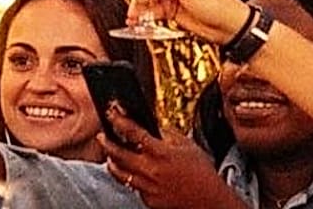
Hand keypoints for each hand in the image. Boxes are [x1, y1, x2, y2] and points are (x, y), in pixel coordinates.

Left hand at [100, 108, 245, 208]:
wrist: (211, 201)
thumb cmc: (202, 172)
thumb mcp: (188, 146)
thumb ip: (167, 134)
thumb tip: (152, 125)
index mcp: (161, 153)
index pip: (133, 132)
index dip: (119, 120)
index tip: (111, 113)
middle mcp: (151, 170)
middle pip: (118, 154)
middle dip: (107, 143)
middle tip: (101, 136)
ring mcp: (148, 187)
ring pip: (120, 173)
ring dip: (112, 162)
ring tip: (110, 155)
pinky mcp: (149, 201)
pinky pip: (134, 187)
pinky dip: (131, 178)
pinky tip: (131, 172)